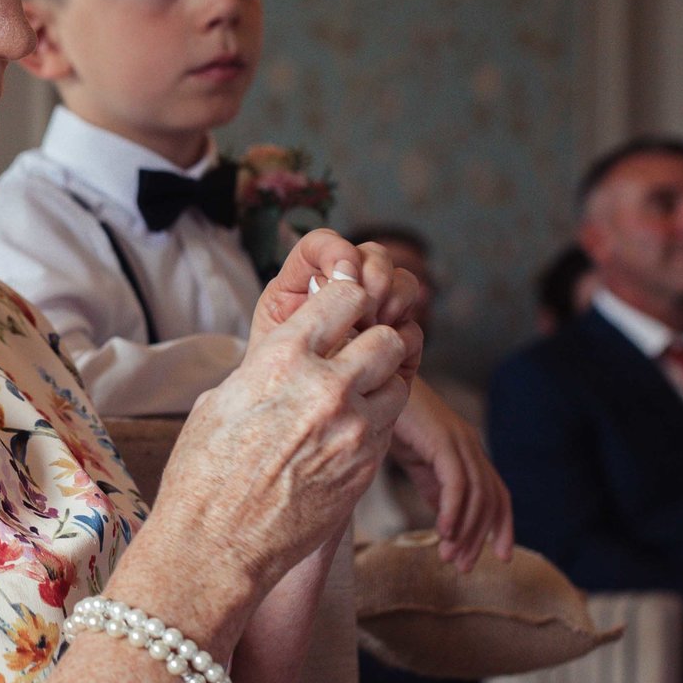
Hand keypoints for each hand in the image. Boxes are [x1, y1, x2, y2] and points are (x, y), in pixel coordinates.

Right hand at [123, 273, 409, 638]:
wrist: (214, 548)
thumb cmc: (204, 474)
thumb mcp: (222, 400)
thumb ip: (266, 368)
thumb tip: (288, 352)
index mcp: (284, 358)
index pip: (346, 296)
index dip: (346, 299)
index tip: (340, 310)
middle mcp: (327, 388)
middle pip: (387, 338)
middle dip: (374, 343)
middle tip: (355, 356)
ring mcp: (354, 432)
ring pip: (399, 385)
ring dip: (380, 386)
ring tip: (352, 401)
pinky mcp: (367, 469)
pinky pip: (388, 430)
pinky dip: (373, 427)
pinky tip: (343, 438)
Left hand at [252, 230, 425, 378]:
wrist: (292, 438)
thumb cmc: (270, 395)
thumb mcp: (270, 348)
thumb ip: (299, 310)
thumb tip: (336, 281)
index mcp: (300, 287)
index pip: (321, 244)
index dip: (335, 250)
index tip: (337, 275)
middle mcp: (342, 295)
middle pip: (372, 254)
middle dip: (371, 275)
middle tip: (364, 306)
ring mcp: (374, 319)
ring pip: (401, 283)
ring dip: (391, 300)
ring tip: (372, 327)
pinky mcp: (397, 350)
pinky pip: (411, 329)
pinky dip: (402, 335)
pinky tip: (383, 354)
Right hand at [387, 381, 513, 569]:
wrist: (370, 386)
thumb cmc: (388, 421)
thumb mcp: (417, 462)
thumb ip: (434, 488)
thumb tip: (446, 520)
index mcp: (467, 450)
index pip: (497, 493)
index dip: (503, 526)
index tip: (501, 556)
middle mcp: (470, 444)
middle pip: (491, 499)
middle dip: (481, 537)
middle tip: (463, 567)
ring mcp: (459, 440)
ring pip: (477, 495)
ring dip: (466, 531)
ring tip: (449, 557)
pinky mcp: (443, 440)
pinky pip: (457, 483)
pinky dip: (454, 511)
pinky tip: (443, 532)